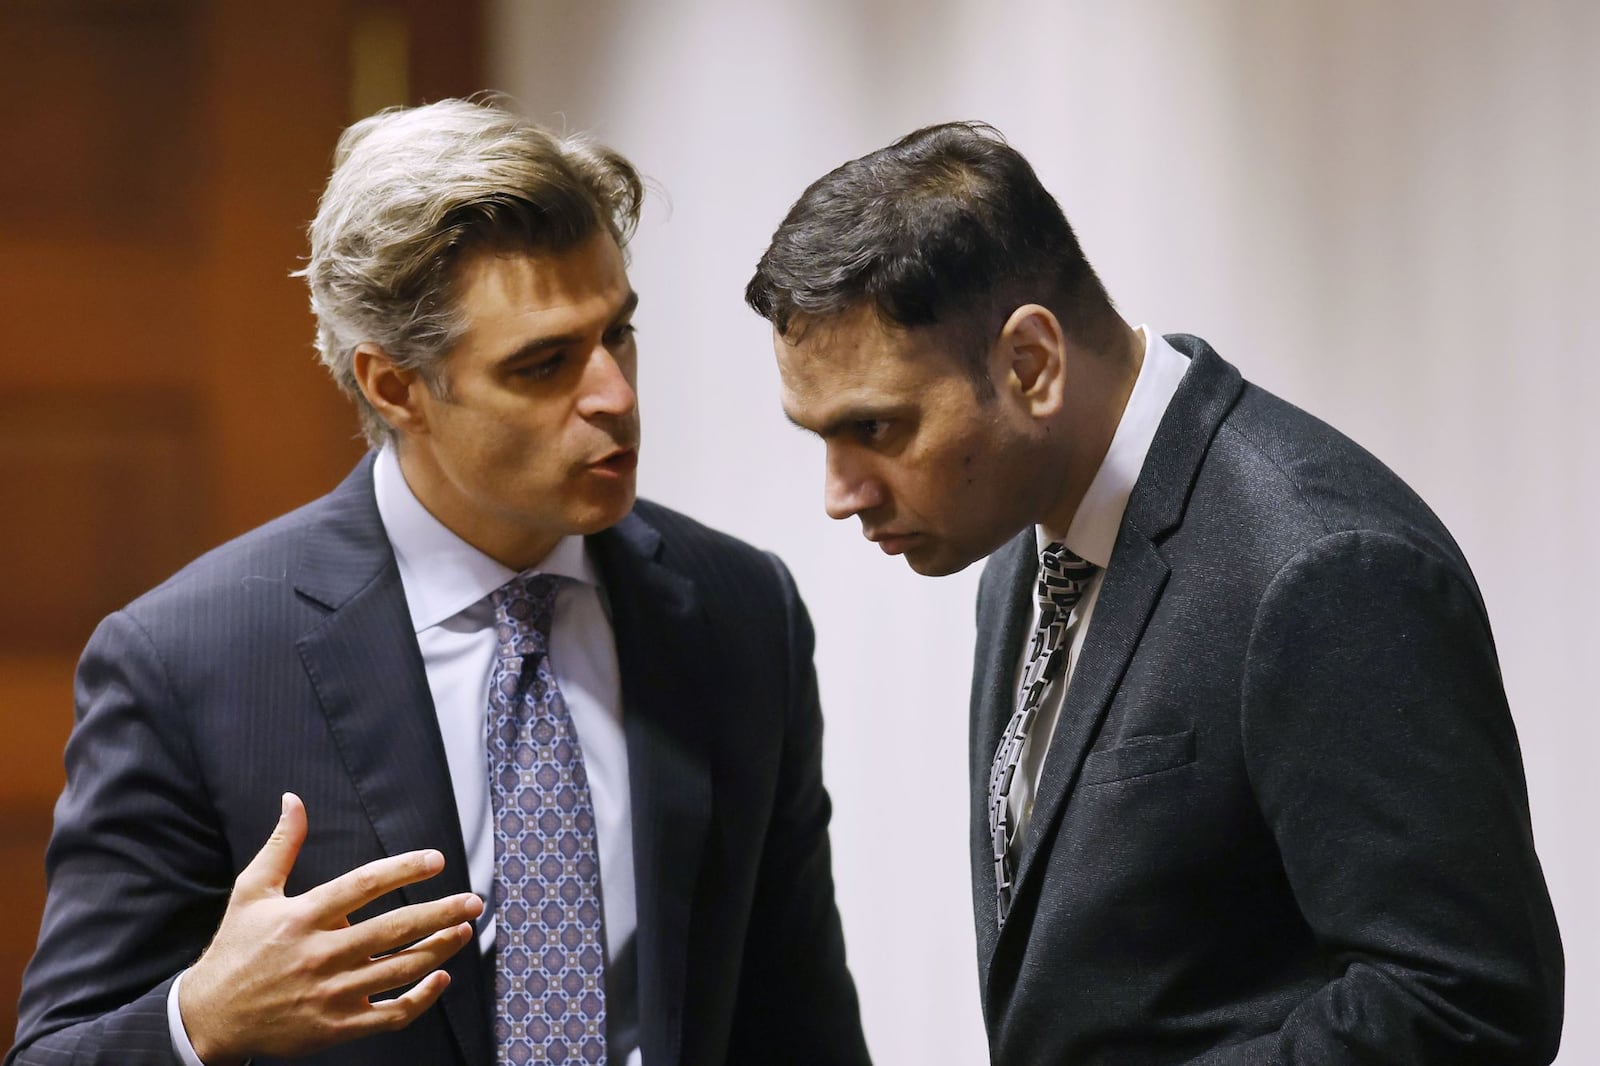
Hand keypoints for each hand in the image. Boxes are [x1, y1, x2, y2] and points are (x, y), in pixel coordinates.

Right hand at [178, 792, 483, 1063]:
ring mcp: (330, 994)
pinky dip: (420, 997)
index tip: (436, 859)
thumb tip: (294, 799)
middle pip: (394, 929)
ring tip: (464, 930)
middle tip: (474, 901)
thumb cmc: (235, 949)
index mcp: (302, 917)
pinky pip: (390, 1014)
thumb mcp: (252, 891)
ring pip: (399, 969)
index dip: (403, 869)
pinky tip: (440, 977)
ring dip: (439, 949)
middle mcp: (320, 954)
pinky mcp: (336, 1027)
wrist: (209, 1017)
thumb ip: (282, 845)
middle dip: (440, 913)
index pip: (363, 885)